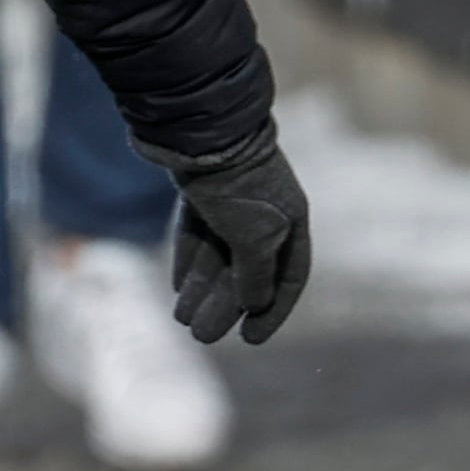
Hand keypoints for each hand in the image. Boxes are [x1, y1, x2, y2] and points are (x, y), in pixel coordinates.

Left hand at [167, 125, 312, 345]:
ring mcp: (232, 202)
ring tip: (182, 320)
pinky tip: (179, 288)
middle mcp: (265, 214)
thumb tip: (254, 304)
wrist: (202, 130)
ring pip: (218, 256)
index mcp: (291, 222)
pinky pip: (198, 236)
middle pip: (246, 271)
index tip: (252, 339)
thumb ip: (256, 275)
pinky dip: (190, 261)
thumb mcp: (256, 238)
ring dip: (202, 290)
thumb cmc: (240, 186)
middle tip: (202, 336)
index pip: (289, 277)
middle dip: (225, 306)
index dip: (273, 311)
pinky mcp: (202, 191)